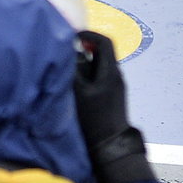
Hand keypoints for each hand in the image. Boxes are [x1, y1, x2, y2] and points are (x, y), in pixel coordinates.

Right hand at [73, 30, 156, 182]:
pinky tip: (74, 86)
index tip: (71, 38)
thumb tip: (70, 50)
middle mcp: (116, 76)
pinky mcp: (111, 97)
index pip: (104, 41)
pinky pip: (99, 77)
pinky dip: (86, 76)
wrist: (110, 148)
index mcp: (111, 72)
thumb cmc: (94, 119)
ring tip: (67, 70)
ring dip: (83, 64)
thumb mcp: (79, 92)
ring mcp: (115, 87)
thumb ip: (75, 69)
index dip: (88, 34)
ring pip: (99, 66)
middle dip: (83, 50)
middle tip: (65, 54)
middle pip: (101, 53)